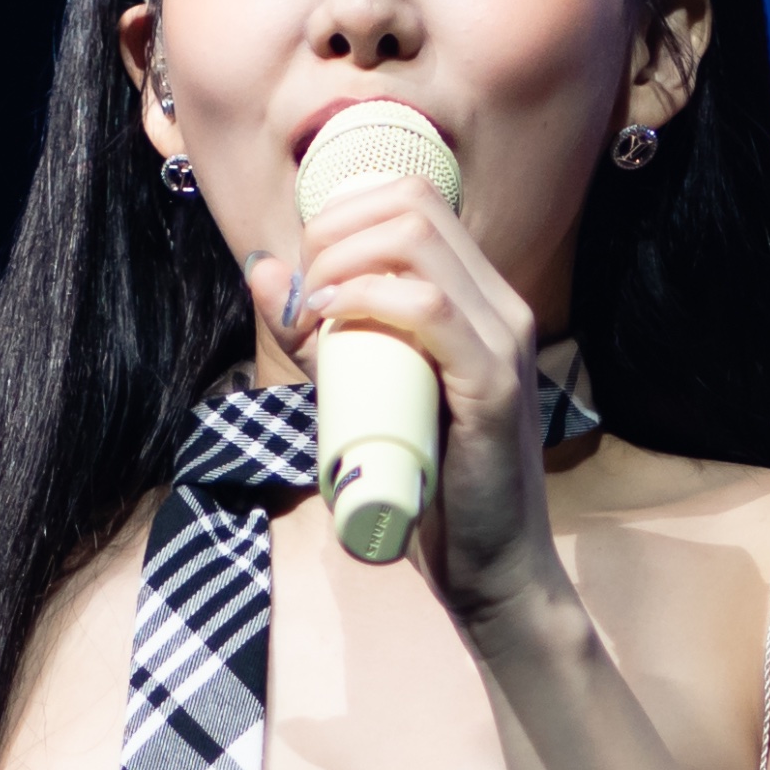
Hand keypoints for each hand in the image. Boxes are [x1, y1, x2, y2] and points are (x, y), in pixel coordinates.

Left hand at [244, 179, 568, 633]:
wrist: (490, 569)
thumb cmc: (431, 487)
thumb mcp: (362, 394)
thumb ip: (322, 338)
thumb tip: (266, 270)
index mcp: (480, 301)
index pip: (414, 200)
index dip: (343, 213)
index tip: (306, 270)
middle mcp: (501, 307)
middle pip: (412, 204)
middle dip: (334, 229)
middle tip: (303, 290)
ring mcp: (504, 342)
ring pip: (419, 240)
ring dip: (343, 257)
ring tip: (313, 307)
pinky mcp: (494, 387)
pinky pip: (430, 310)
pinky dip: (369, 299)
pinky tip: (331, 320)